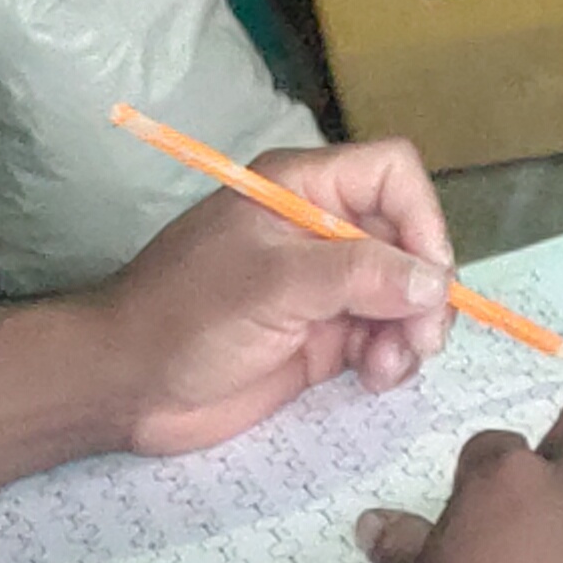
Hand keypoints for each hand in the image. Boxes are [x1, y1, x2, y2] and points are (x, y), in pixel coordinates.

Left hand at [85, 138, 458, 458]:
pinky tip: (374, 378)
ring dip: (412, 331)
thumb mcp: (271, 283)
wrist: (128, 387)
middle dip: (423, 290)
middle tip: (421, 340)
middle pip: (410, 240)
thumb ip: (357, 275)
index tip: (428, 277)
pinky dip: (393, 357)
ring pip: (405, 295)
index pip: (393, 175)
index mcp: (303, 189)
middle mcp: (323, 230)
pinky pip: (385, 337)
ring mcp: (325, 286)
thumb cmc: (186, 316)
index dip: (422, 219)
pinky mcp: (325, 337)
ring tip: (387, 367)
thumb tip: (434, 283)